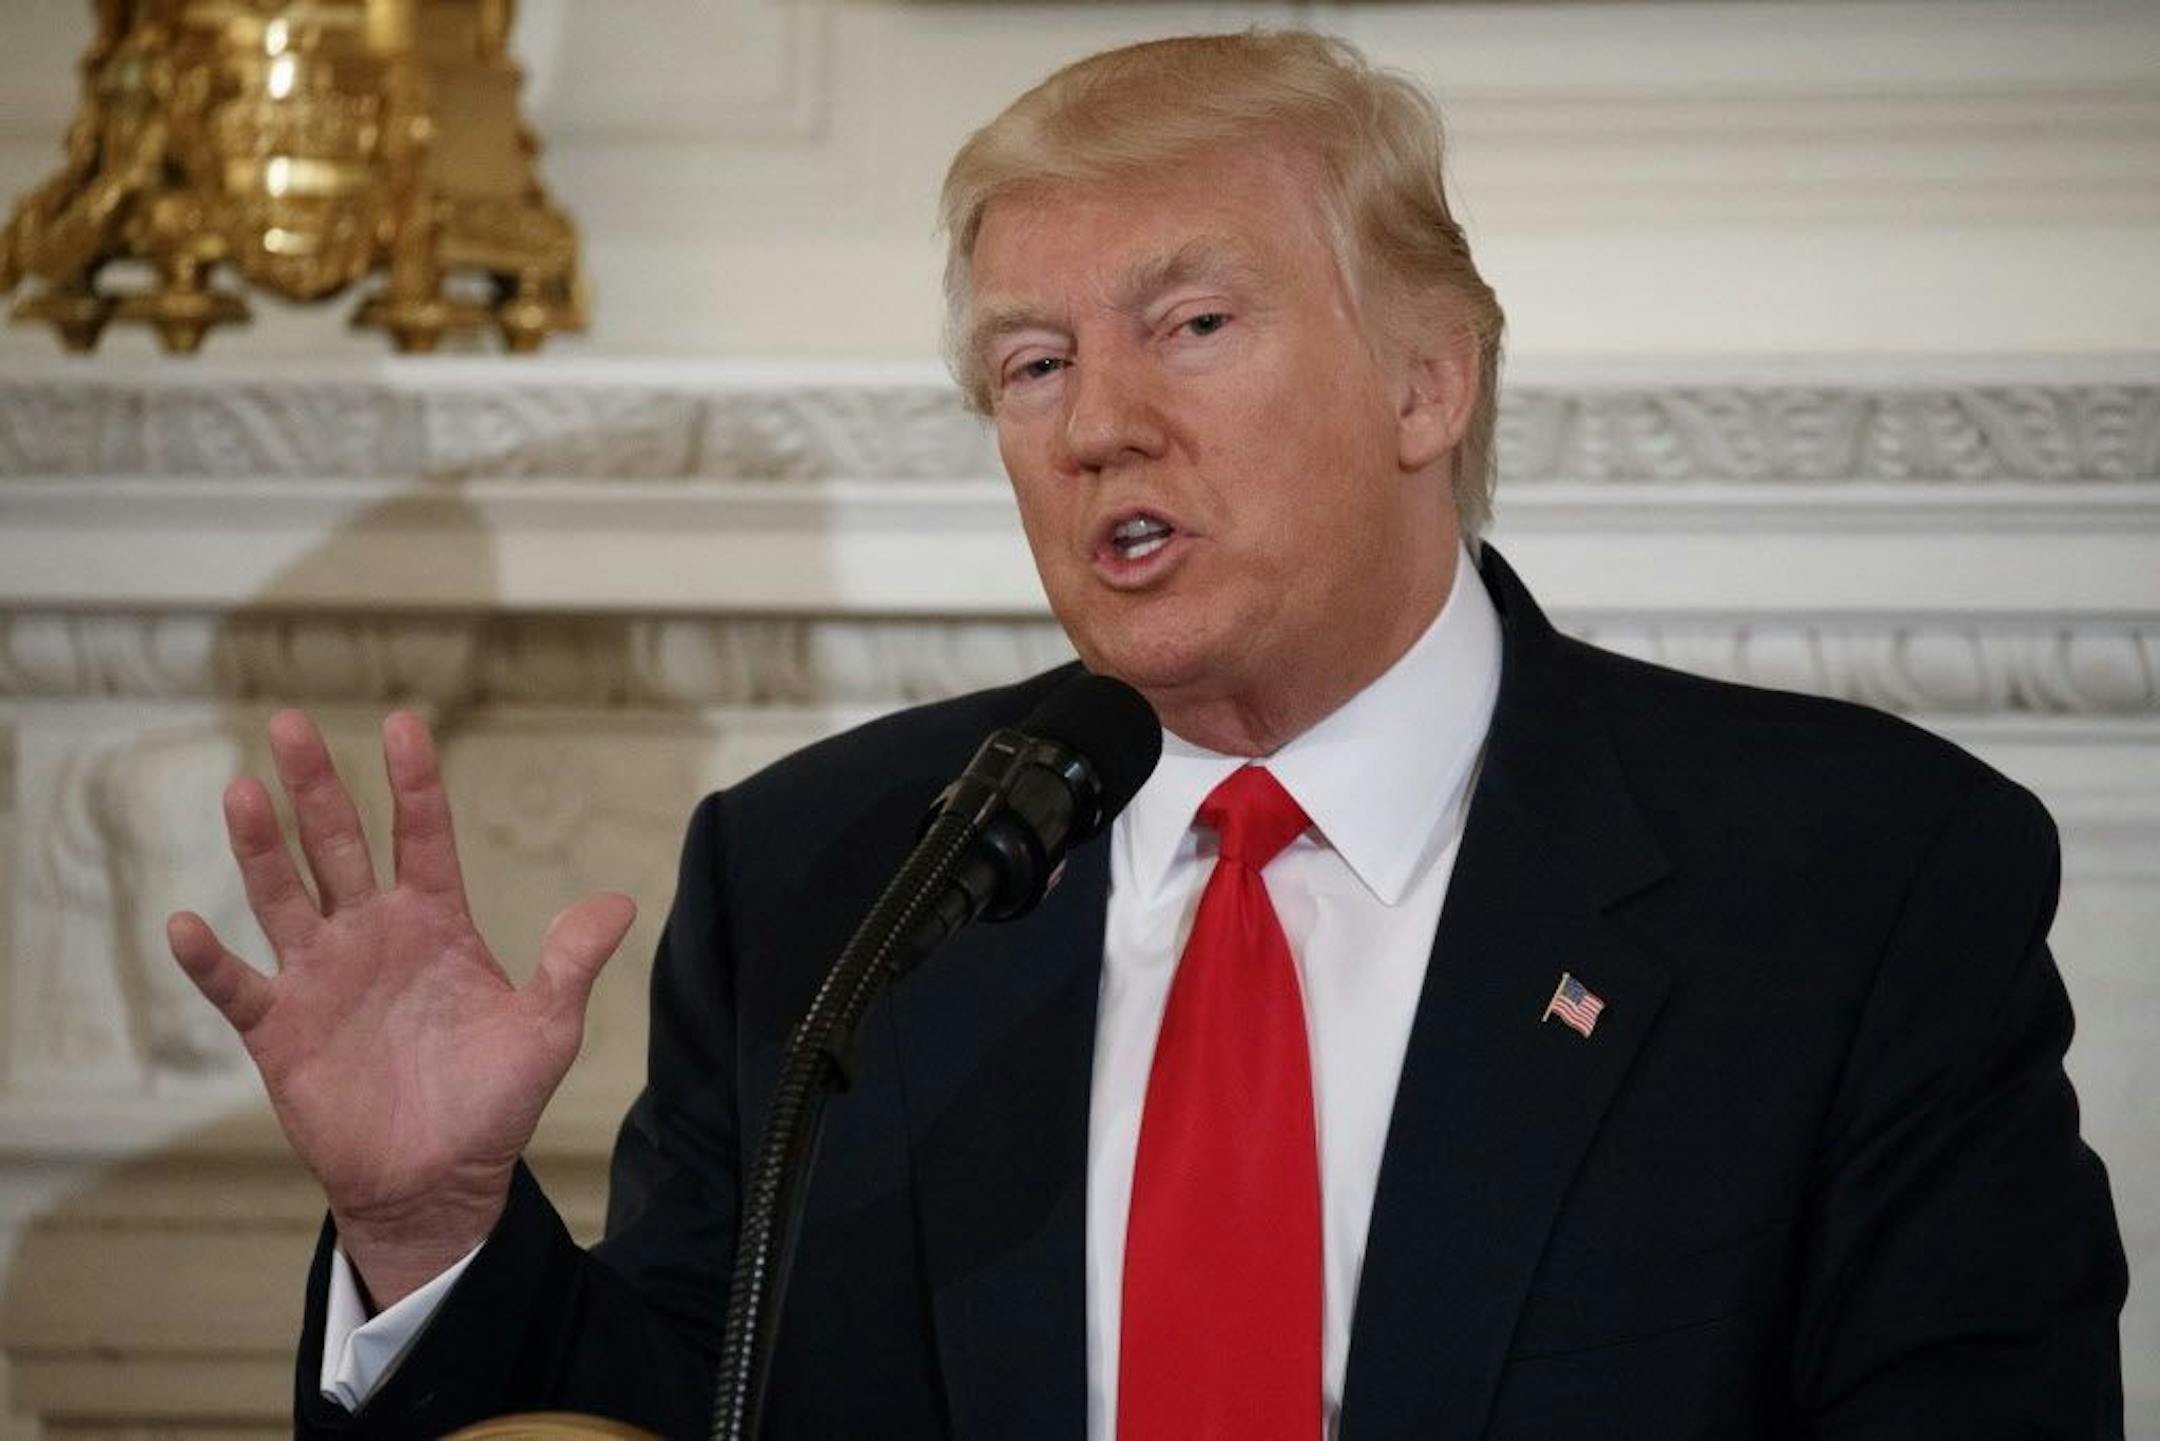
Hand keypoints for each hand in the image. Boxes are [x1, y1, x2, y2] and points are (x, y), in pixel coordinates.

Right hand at [166, 709, 635, 1305]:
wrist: (439, 1182)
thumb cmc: (493, 1103)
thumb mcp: (545, 1030)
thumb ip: (571, 964)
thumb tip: (619, 902)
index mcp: (435, 922)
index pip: (421, 835)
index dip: (413, 783)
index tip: (403, 724)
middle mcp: (371, 934)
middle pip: (338, 845)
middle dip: (317, 786)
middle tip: (292, 723)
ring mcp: (320, 976)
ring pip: (282, 895)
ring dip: (261, 847)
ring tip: (243, 791)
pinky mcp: (279, 1030)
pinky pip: (237, 986)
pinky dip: (209, 959)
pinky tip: (185, 923)